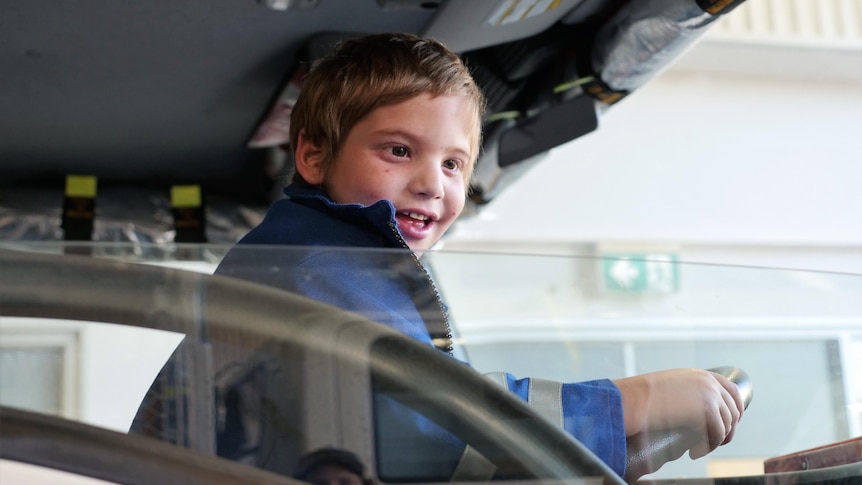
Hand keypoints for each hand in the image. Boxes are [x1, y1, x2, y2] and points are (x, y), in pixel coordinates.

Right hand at [614, 368, 743, 458]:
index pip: (731, 390)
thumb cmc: (641, 397)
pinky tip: (693, 452)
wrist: (633, 399)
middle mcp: (708, 381)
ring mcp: (709, 394)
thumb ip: (686, 394)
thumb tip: (695, 414)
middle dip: (728, 430)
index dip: (735, 408)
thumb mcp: (668, 387)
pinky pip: (717, 434)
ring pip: (726, 424)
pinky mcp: (707, 409)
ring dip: (715, 441)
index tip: (730, 423)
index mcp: (699, 374)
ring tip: (697, 450)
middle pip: (733, 409)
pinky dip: (707, 447)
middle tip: (715, 443)